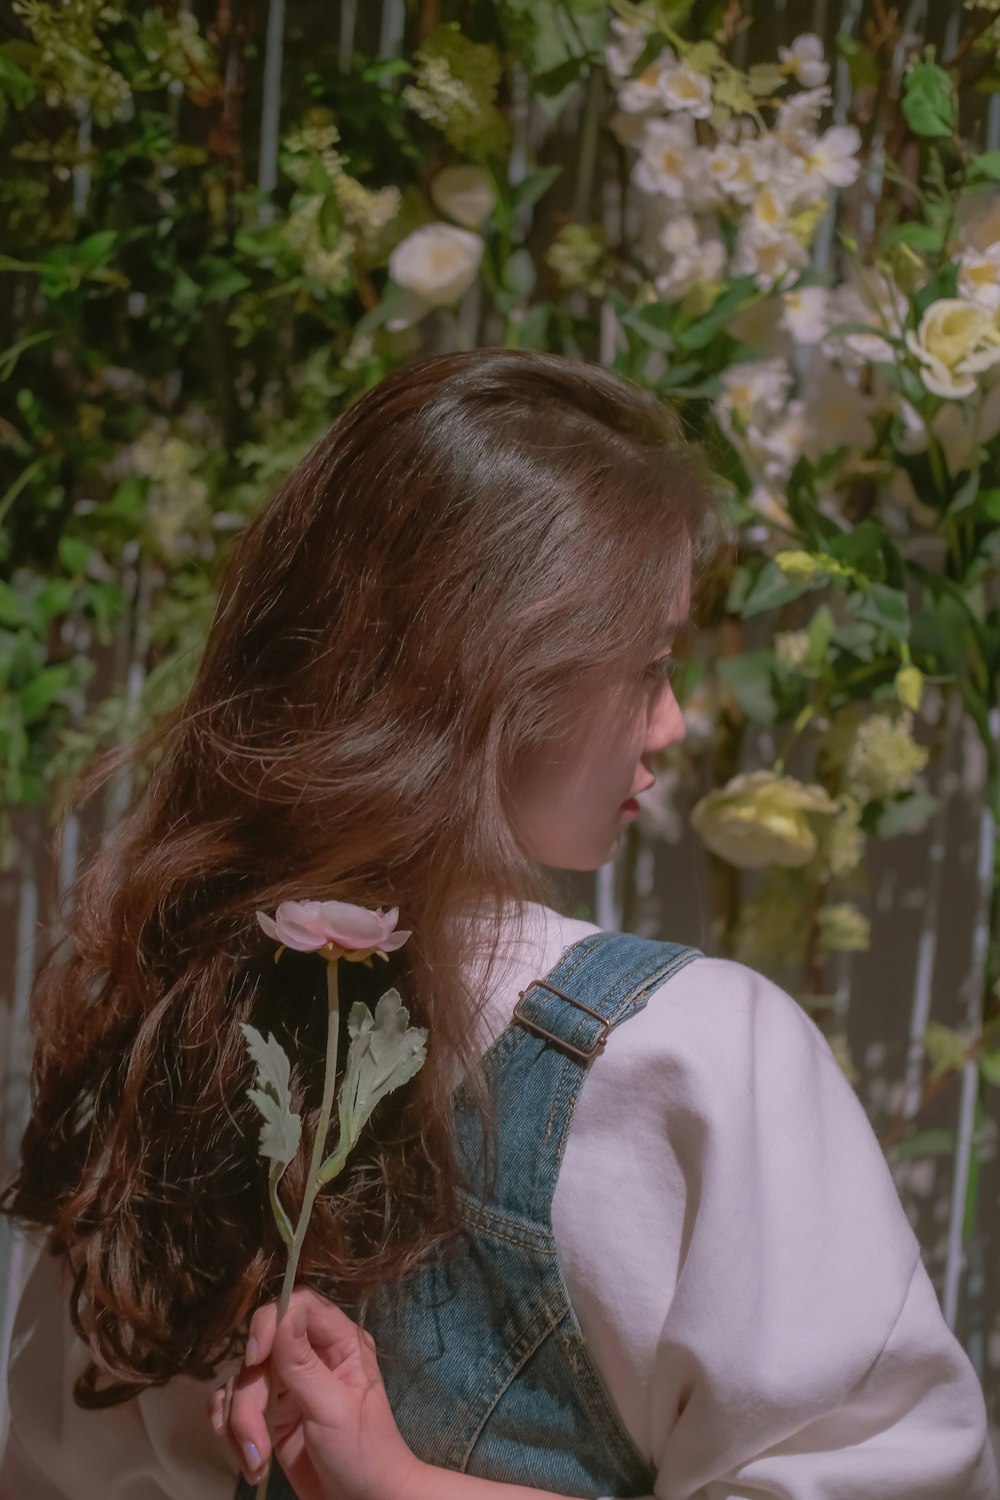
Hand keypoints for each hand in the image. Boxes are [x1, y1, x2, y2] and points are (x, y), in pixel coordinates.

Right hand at [207, 1286, 423, 1499]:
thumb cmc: (364, 1452)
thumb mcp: (334, 1409)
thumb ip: (304, 1364)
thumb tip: (284, 1315)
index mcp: (340, 1342)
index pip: (298, 1306)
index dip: (269, 1322)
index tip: (254, 1358)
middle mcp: (311, 1356)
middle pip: (260, 1350)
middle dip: (249, 1398)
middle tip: (255, 1440)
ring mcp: (287, 1385)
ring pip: (242, 1382)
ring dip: (241, 1424)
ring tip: (256, 1460)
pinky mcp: (269, 1414)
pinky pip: (234, 1407)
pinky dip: (233, 1432)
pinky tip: (248, 1460)